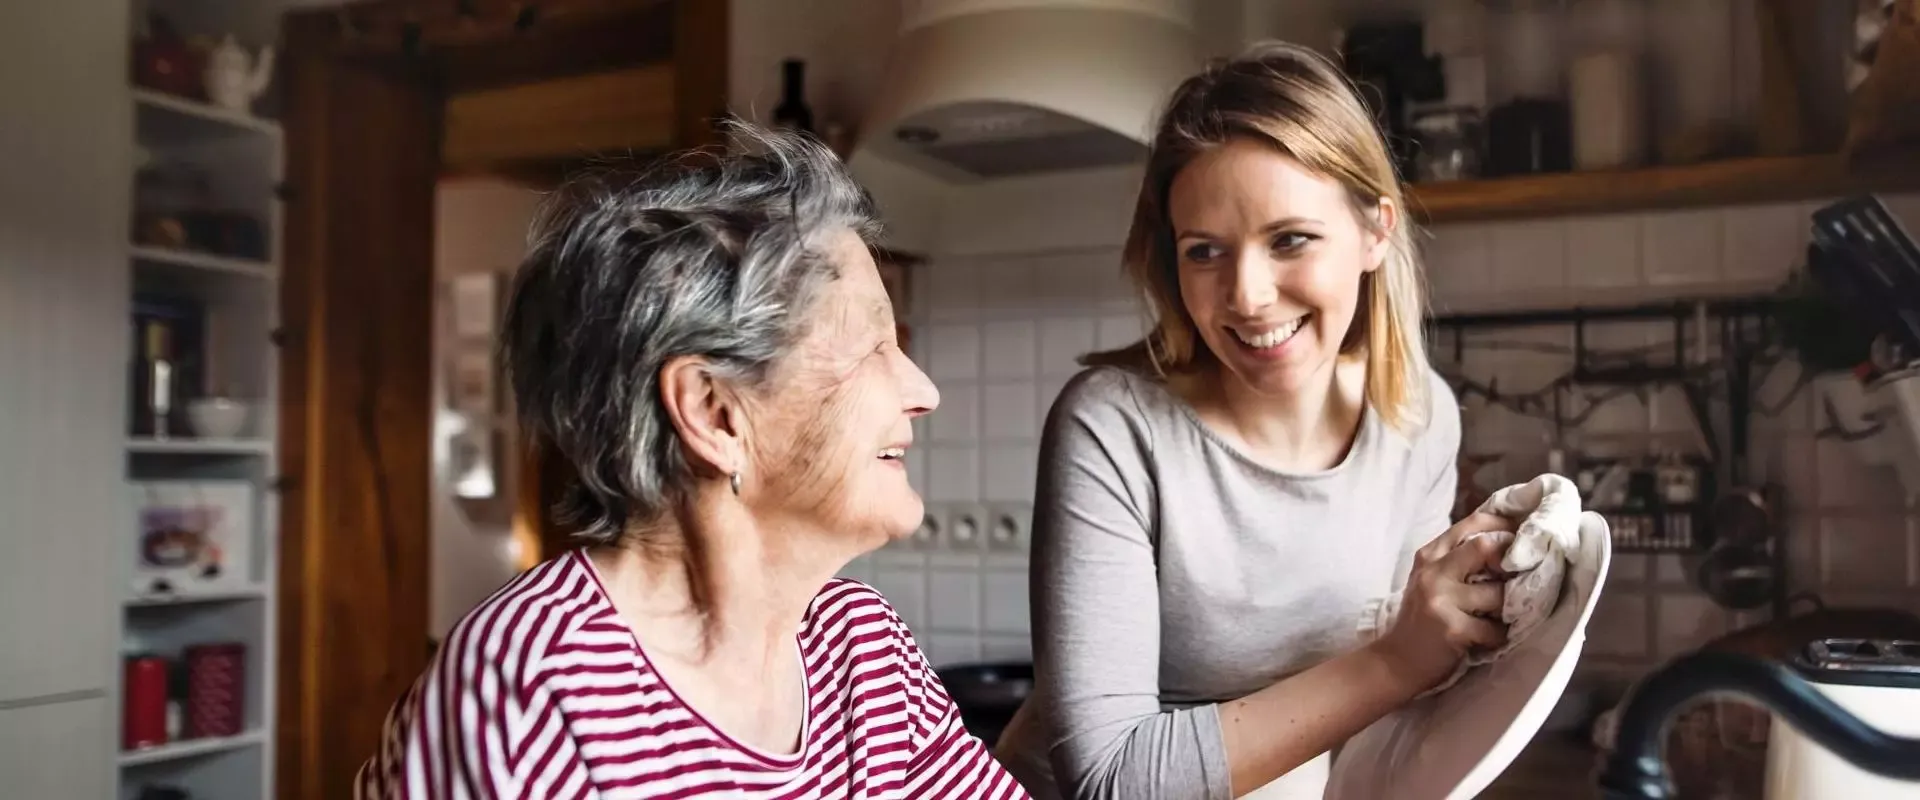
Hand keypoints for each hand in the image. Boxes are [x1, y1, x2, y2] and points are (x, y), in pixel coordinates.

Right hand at [1372, 512, 1516, 693]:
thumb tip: (1506, 542)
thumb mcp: (1432, 579)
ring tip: (1498, 617)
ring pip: (1497, 592)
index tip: (1523, 537)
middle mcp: (1433, 572)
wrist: (1395, 660)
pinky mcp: (1452, 628)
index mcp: (1430, 555)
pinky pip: (1495, 628)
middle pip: (1486, 546)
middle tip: (1519, 577)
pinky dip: (1498, 635)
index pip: (1473, 523)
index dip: (1505, 526)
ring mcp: (1441, 599)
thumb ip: (1459, 559)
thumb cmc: (1422, 618)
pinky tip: (1487, 638)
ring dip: (1507, 608)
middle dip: (1511, 561)